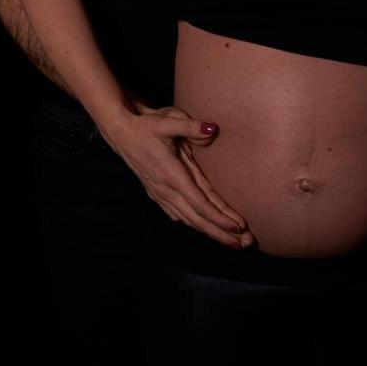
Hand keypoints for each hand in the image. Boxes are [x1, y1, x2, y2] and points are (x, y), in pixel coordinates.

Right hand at [100, 102, 253, 248]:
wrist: (121, 132)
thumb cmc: (146, 126)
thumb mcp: (168, 121)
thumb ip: (191, 126)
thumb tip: (212, 128)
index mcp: (172, 176)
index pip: (200, 204)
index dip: (220, 218)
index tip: (239, 227)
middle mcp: (166, 190)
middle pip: (197, 219)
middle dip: (221, 233)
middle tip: (245, 243)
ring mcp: (160, 194)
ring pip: (188, 220)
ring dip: (211, 232)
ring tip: (232, 241)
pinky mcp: (157, 193)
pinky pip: (178, 214)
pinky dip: (194, 224)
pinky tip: (204, 229)